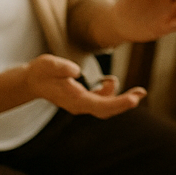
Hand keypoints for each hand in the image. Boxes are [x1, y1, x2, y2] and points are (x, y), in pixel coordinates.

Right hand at [23, 55, 143, 117]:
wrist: (32, 81)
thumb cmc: (41, 71)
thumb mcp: (48, 64)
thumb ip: (61, 67)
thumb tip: (77, 71)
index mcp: (74, 100)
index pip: (100, 105)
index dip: (118, 103)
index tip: (134, 100)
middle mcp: (80, 105)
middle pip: (106, 110)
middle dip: (125, 103)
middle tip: (142, 93)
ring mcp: (82, 104)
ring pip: (106, 106)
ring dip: (122, 99)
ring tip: (138, 91)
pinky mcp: (83, 99)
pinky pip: (101, 100)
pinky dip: (111, 93)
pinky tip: (108, 81)